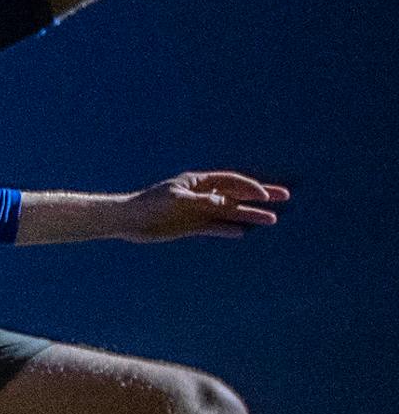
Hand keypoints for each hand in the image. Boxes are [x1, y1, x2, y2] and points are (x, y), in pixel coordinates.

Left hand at [118, 171, 289, 241]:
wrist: (128, 220)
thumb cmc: (148, 204)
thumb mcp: (175, 200)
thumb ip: (200, 200)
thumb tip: (224, 201)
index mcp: (197, 182)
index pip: (230, 182)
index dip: (249, 187)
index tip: (265, 195)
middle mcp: (201, 195)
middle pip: (236, 194)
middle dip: (260, 195)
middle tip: (285, 196)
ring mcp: (198, 211)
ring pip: (230, 212)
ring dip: (250, 214)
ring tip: (272, 219)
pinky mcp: (191, 226)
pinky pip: (215, 227)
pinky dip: (228, 229)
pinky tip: (243, 232)